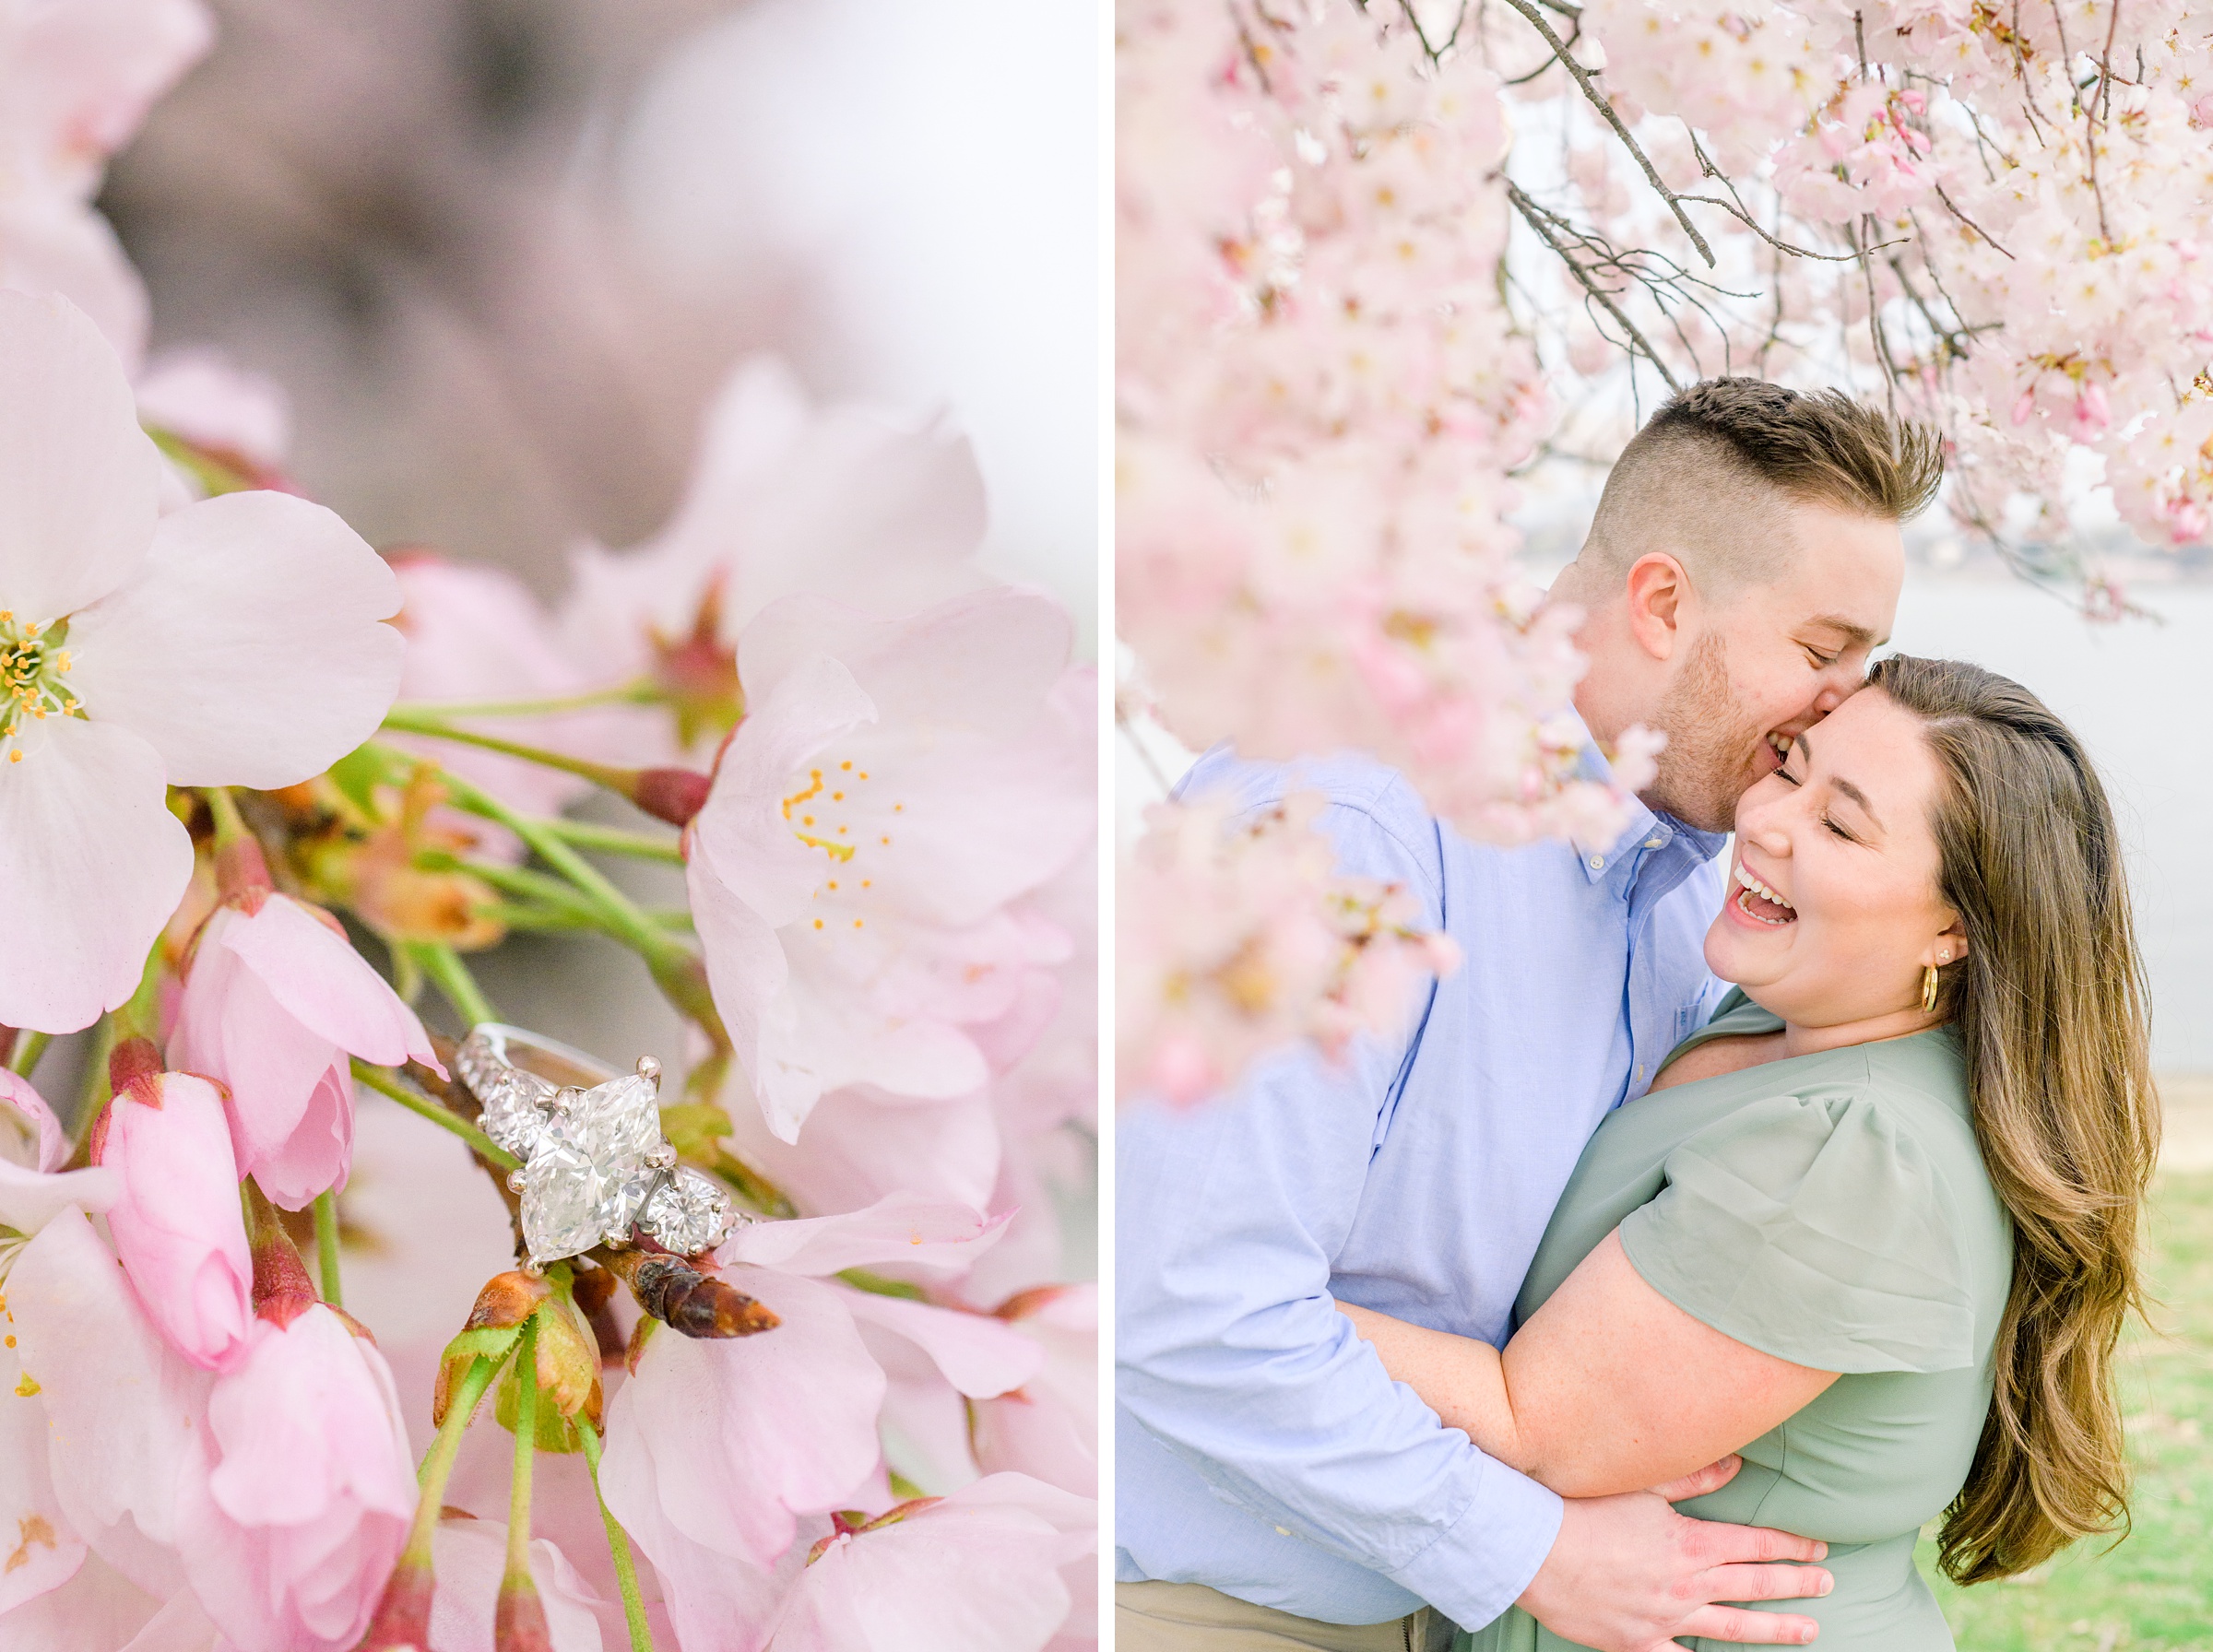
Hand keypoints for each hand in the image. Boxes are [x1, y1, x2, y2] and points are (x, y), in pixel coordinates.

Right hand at [1515, 1457, 1832, 1650]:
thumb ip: (1694, 1478)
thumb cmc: (1583, 1509)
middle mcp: (1686, 1584)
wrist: (1534, 1549)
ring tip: (1810, 1631)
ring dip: (1776, 1629)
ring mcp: (1665, 1619)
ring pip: (1734, 1627)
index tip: (1818, 1547)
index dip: (1791, 1545)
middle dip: (1796, 1583)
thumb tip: (1738, 1465)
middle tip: (1828, 1583)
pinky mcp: (1639, 1643)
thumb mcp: (1642, 1485)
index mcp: (1690, 1543)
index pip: (1754, 1544)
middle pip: (1754, 1585)